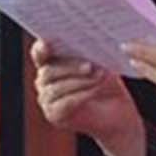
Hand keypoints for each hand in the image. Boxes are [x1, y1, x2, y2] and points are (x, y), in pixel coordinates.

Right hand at [31, 39, 143, 155]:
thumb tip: (91, 40)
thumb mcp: (101, 62)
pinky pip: (65, 103)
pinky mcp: (54, 114)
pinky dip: (82, 95)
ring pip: (57, 87)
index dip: (41, 48)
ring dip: (80, 81)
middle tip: (90, 65)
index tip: (48, 42)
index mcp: (51, 62)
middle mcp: (44, 80)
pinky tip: (95, 90)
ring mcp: (47, 98)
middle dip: (70, 66)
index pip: (39, 52)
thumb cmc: (107, 82)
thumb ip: (90, 51)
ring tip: (99, 76)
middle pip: (49, 70)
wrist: (117, 111)